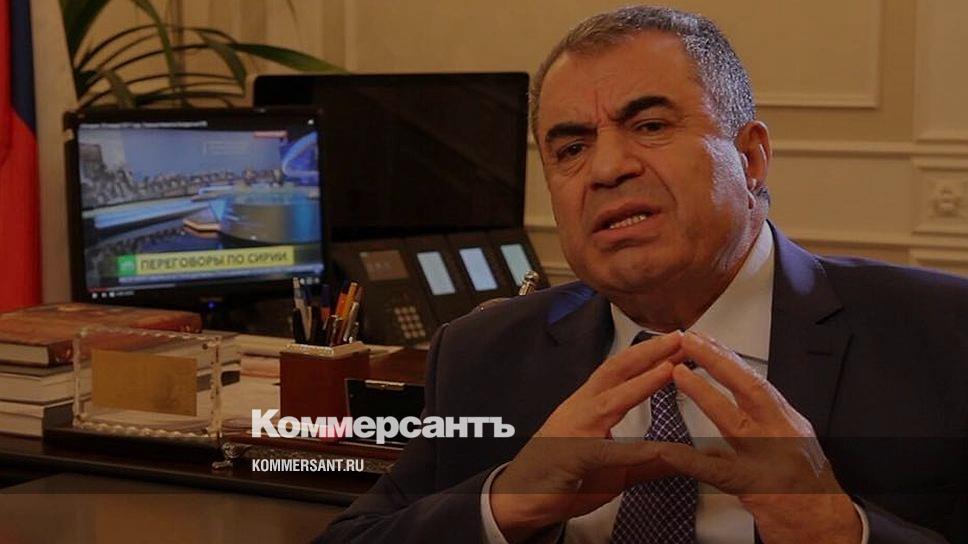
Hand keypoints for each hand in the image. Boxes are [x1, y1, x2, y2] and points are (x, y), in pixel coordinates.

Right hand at [489, 332, 682, 541]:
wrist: (517, 498)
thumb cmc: (562, 478)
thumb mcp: (613, 469)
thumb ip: (646, 462)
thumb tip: (681, 458)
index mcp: (588, 405)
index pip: (620, 371)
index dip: (648, 354)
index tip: (677, 340)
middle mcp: (580, 409)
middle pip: (615, 371)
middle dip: (648, 352)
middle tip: (680, 337)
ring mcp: (572, 431)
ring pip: (609, 401)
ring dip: (642, 383)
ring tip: (670, 368)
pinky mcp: (570, 459)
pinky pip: (604, 453)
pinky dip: (632, 451)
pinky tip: (657, 449)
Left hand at [653, 332, 861, 543]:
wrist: (827, 529)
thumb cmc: (806, 490)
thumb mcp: (788, 447)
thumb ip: (759, 426)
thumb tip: (732, 402)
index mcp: (787, 422)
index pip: (756, 382)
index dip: (729, 358)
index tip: (705, 339)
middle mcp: (782, 434)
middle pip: (750, 388)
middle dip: (719, 361)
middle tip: (690, 340)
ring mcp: (769, 459)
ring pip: (735, 420)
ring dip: (705, 395)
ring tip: (679, 374)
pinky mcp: (754, 488)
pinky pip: (718, 472)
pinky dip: (691, 460)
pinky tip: (669, 449)